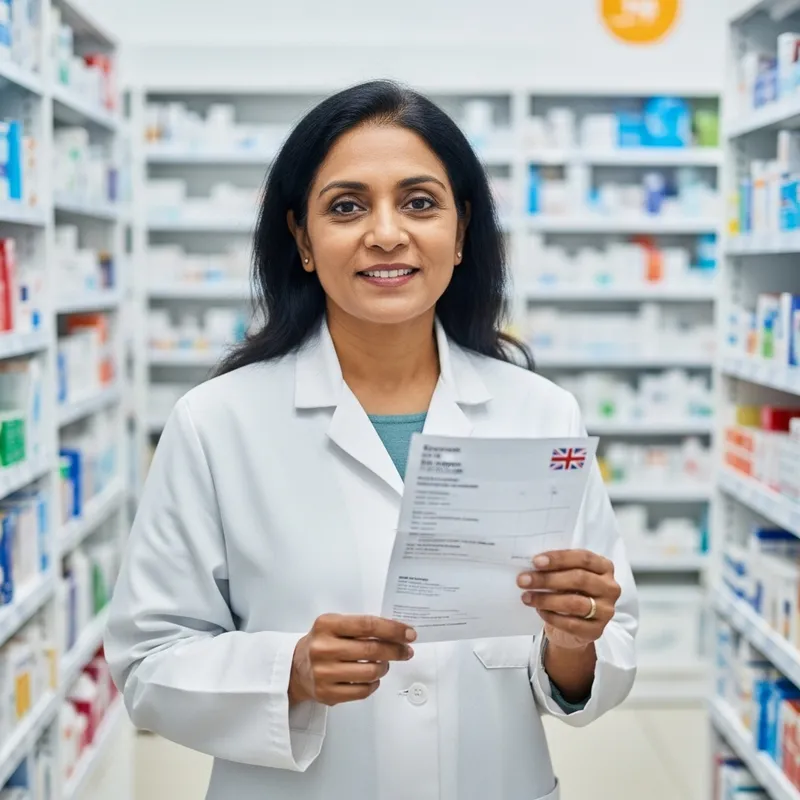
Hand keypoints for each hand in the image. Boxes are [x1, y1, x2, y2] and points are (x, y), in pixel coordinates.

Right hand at [289, 614, 415, 706]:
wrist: (296, 668)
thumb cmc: (323, 642)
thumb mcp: (336, 625)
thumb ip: (361, 627)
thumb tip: (398, 633)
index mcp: (327, 624)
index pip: (367, 625)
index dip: (392, 629)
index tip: (409, 633)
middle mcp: (323, 648)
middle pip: (371, 650)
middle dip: (396, 650)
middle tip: (406, 651)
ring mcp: (324, 673)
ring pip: (370, 672)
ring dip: (384, 668)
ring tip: (385, 664)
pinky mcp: (326, 693)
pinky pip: (362, 691)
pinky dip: (374, 684)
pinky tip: (373, 678)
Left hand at [516, 550, 620, 649]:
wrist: (573, 627)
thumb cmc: (568, 592)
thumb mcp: (566, 575)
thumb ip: (557, 568)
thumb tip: (532, 565)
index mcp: (604, 567)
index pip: (583, 558)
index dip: (559, 558)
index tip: (535, 562)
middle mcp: (610, 587)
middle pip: (579, 579)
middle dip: (547, 579)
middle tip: (523, 580)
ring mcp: (606, 610)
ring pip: (575, 602)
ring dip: (546, 599)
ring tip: (527, 597)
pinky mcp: (597, 630)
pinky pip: (572, 623)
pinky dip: (552, 617)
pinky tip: (539, 611)